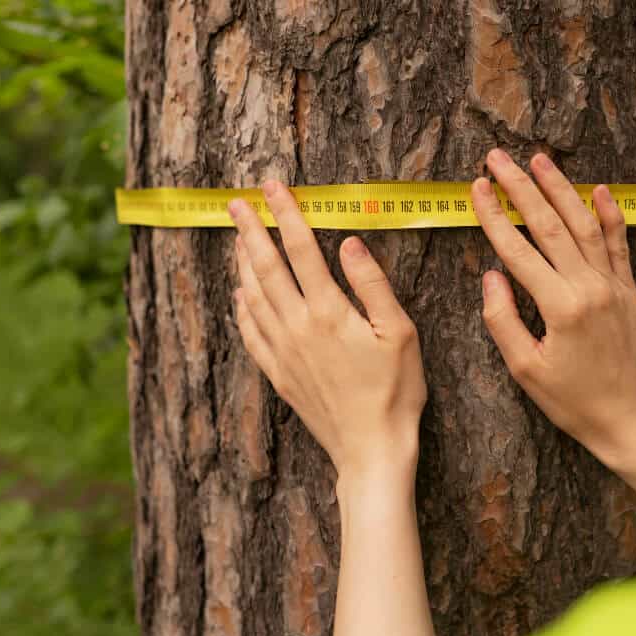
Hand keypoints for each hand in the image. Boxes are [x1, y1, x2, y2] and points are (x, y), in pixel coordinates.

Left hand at [229, 181, 426, 485]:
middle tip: (236, 203)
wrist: (371, 448)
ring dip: (241, 263)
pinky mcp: (279, 374)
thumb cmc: (395, 391)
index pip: (301, 250)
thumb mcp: (400, 333)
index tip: (273, 187)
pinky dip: (241, 308)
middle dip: (251, 231)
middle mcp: (297, 327)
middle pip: (265, 268)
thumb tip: (349, 242)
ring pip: (252, 297)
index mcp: (329, 312)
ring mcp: (283, 352)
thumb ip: (372, 285)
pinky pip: (250, 333)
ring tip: (236, 239)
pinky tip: (239, 296)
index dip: (287, 214)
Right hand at [472, 150, 635, 474]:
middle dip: (522, 188)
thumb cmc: (571, 401)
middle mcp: (589, 287)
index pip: (518, 250)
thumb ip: (503, 320)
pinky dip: (611, 214)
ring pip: (584, 225)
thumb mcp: (525, 369)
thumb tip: (491, 275)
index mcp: (560, 307)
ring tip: (540, 160)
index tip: (478, 187)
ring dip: (561, 189)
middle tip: (498, 158)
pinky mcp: (628, 291)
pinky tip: (599, 189)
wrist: (626, 418)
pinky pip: (619, 244)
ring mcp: (613, 286)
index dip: (494, 216)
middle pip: (549, 225)